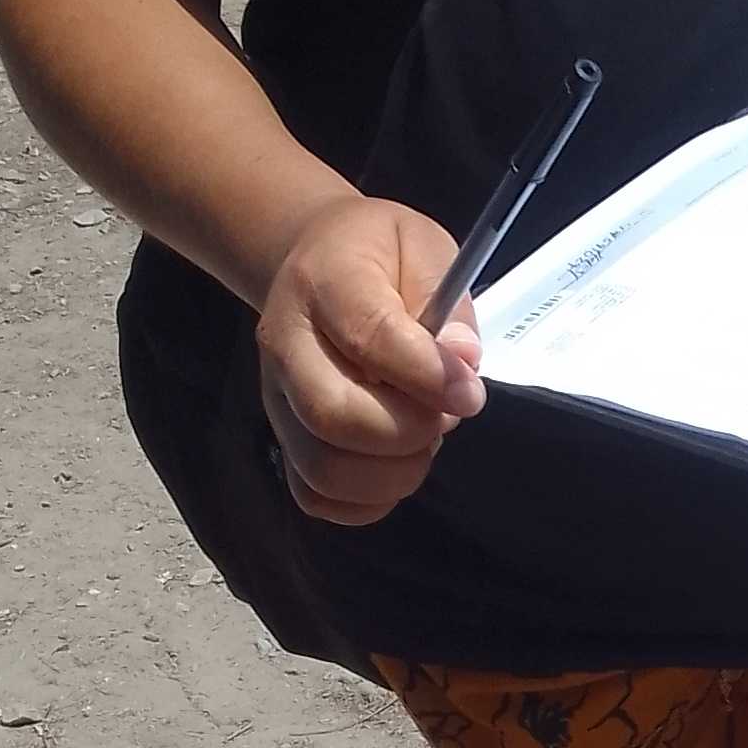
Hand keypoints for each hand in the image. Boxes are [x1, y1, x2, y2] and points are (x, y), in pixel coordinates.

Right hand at [256, 195, 483, 525]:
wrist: (314, 261)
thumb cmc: (379, 257)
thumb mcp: (424, 248)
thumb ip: (448, 303)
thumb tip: (461, 361)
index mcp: (322, 282)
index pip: (370, 338)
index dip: (428, 376)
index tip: (470, 393)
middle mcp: (284, 345)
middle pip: (334, 416)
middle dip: (409, 432)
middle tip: (444, 416)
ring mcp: (276, 399)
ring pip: (324, 469)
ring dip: (393, 471)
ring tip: (422, 437)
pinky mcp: (284, 439)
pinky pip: (316, 496)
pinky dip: (366, 500)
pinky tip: (395, 465)